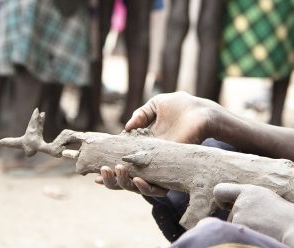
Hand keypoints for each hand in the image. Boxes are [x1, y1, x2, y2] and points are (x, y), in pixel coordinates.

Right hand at [94, 92, 224, 195]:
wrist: (200, 111)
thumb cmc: (181, 107)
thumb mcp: (155, 106)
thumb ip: (140, 116)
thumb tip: (125, 130)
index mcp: (144, 146)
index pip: (122, 162)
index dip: (107, 167)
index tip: (92, 169)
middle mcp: (150, 159)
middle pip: (125, 178)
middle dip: (110, 179)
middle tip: (101, 171)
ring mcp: (160, 166)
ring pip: (137, 185)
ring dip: (122, 183)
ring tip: (113, 172)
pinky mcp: (171, 169)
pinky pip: (158, 187)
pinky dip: (145, 187)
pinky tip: (137, 181)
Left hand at [214, 183, 293, 241]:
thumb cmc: (293, 218)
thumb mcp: (272, 201)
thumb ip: (255, 202)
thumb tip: (247, 210)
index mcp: (250, 191)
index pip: (220, 191)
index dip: (223, 200)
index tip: (227, 206)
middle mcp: (241, 203)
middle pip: (231, 214)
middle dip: (241, 220)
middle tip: (262, 223)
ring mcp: (239, 218)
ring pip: (235, 226)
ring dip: (247, 229)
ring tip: (267, 229)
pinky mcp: (240, 230)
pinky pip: (238, 235)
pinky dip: (248, 236)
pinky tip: (263, 234)